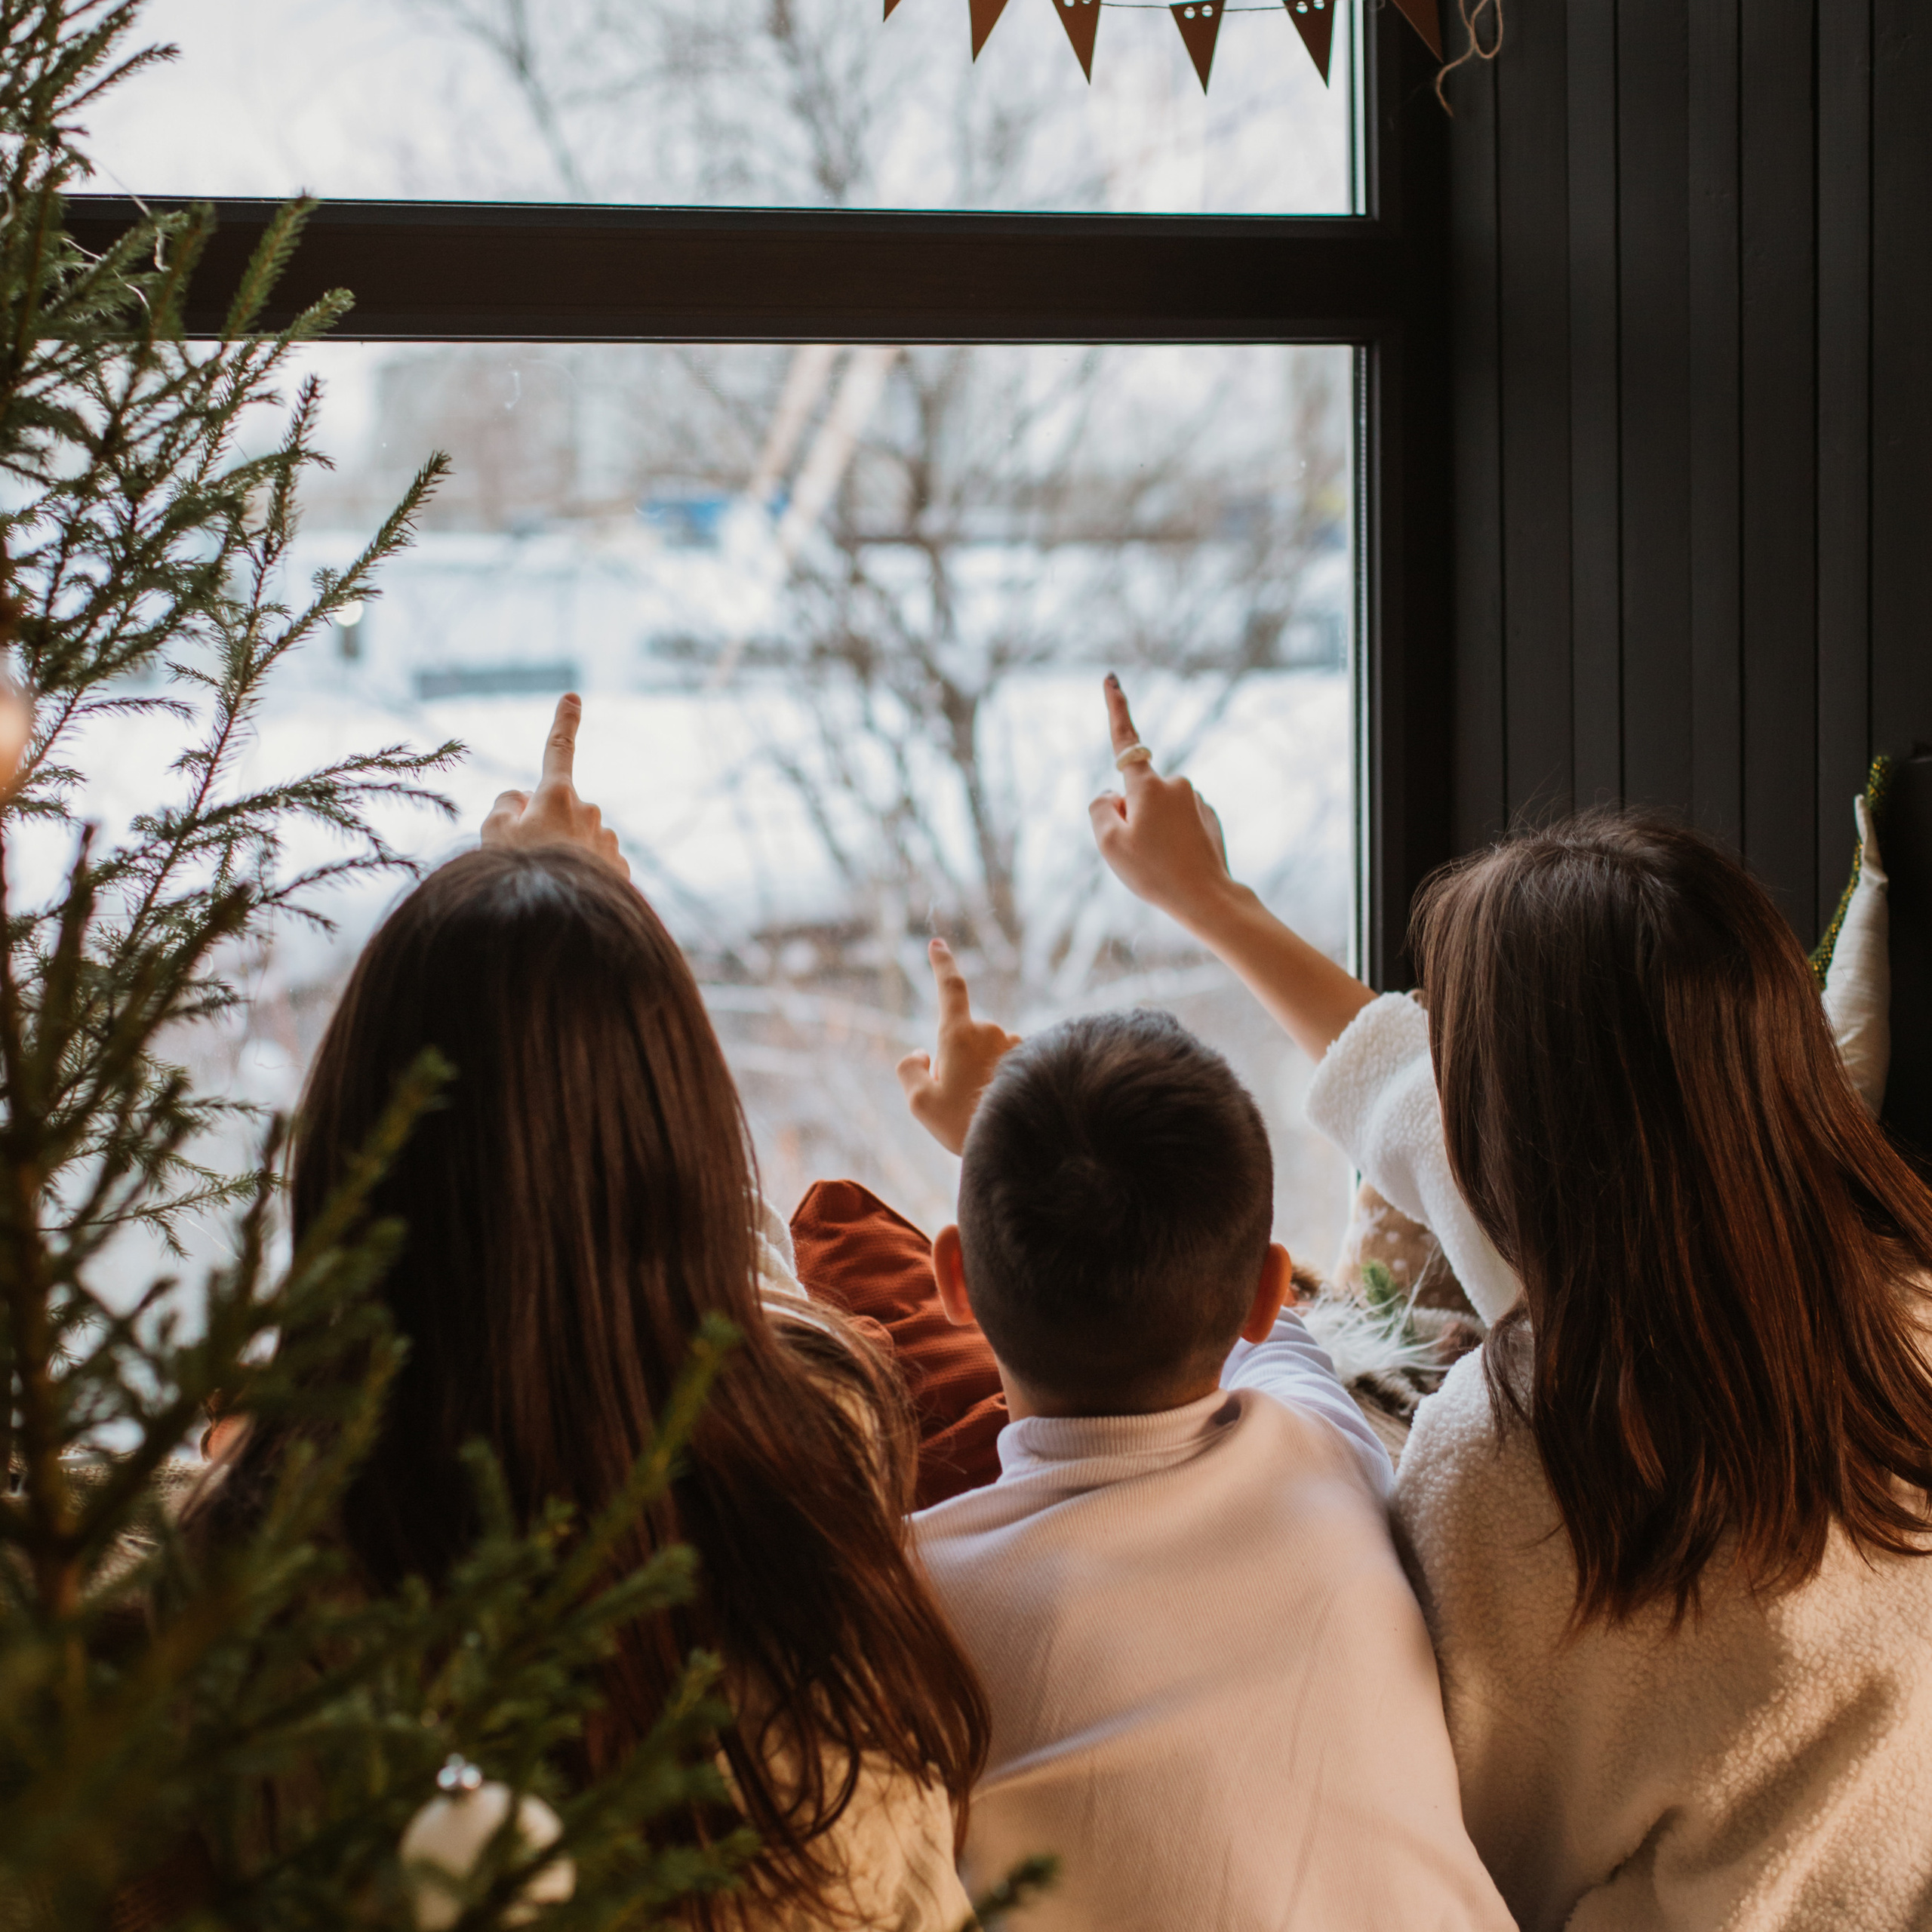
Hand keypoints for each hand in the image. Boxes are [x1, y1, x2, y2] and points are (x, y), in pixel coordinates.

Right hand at [479, 693, 628, 879]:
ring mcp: (608, 842)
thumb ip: (505, 806)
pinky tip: (572, 896)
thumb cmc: (521, 874)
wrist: (560, 921)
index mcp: (558, 796)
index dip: (564, 722)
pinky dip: (584, 877)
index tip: (574, 697)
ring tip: (550, 883)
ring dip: (566, 854)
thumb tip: (522, 799)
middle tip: (528, 858)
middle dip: (546, 827)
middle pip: (561, 812)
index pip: (559, 750)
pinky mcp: (622, 871)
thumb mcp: (493, 834)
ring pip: (581, 841)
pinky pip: (596, 867)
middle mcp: (589, 813)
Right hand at [896, 939, 1020, 1155]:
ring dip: (979, 1073)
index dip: (942, 964)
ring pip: (986, 1054)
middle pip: (962, 1038)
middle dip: (955, 1063)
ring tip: (983, 1109)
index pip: (950, 987)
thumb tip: (923, 1054)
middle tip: (957, 1102)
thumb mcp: (919, 1103)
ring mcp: (1015, 1044)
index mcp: (959, 1034)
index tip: (937, 945)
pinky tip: (1003, 1105)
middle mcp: (991, 1031)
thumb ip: (910, 1069)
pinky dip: (1001, 1080)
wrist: (1020, 1145)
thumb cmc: (964, 1125)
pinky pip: (1007, 1064)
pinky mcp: (1034, 1059)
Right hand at [1087, 675, 1233, 931]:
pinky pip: (1177, 821)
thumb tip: (1112, 794)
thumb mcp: (1109, 844)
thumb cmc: (1154, 872)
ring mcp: (1195, 800)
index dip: (1116, 708)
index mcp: (1148, 786)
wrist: (1207, 899)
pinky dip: (1171, 837)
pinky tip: (1178, 862)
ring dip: (1151, 828)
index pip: (1125, 739)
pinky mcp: (1208, 817)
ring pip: (1157, 809)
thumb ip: (1100, 809)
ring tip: (1160, 862)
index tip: (1111, 678)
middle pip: (1136, 791)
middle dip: (1129, 813)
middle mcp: (1175, 784)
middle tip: (1137, 852)